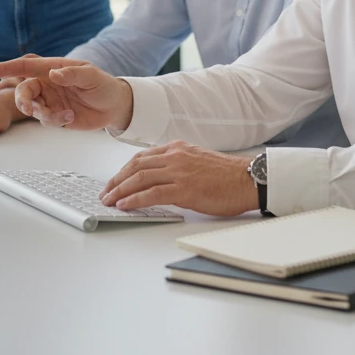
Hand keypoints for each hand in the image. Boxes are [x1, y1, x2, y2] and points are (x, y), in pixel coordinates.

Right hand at [0, 56, 132, 130]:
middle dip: (22, 100)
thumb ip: (72, 74)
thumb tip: (53, 74)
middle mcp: (47, 83)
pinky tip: (70, 116)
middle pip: (23, 90)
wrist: (113, 106)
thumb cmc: (103, 85)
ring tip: (62, 115)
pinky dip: (54, 120)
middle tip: (31, 108)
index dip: (4, 68)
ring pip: (31, 108)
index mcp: (52, 68)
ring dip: (42, 114)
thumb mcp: (91, 76)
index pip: (24, 66)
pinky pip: (44, 120)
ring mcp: (49, 99)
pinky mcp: (54, 114)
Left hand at [100, 142, 258, 215]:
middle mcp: (175, 156)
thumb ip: (178, 165)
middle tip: (105, 192)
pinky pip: (152, 193)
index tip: (114, 181)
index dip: (124, 170)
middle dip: (116, 180)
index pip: (142, 157)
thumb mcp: (198, 161)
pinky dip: (134, 200)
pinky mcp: (185, 188)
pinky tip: (124, 206)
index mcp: (178, 148)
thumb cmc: (228, 176)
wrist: (248, 179)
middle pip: (136, 166)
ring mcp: (179, 171)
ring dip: (120, 191)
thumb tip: (160, 179)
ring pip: (140, 178)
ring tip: (109, 201)